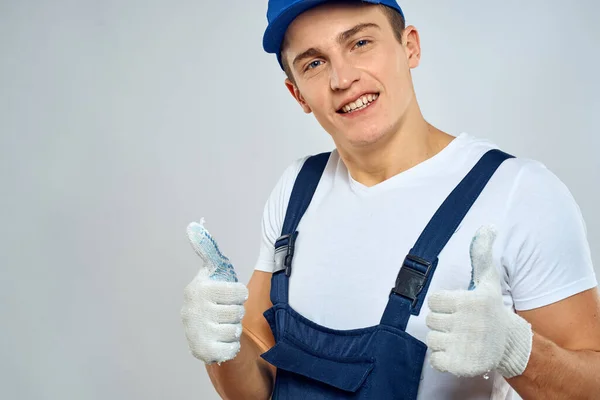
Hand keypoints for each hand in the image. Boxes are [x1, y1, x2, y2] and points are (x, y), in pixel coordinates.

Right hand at [181, 219, 247, 363]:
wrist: (201, 333)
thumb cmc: (212, 297)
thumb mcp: (212, 273)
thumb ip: (208, 250)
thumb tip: (195, 224)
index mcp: (198, 289)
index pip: (238, 292)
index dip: (239, 295)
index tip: (230, 295)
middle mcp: (193, 310)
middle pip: (238, 312)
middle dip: (236, 312)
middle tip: (225, 312)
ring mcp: (196, 332)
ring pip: (235, 329)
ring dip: (233, 328)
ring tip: (222, 325)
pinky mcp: (202, 351)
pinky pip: (231, 348)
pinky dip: (231, 346)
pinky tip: (221, 340)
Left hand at [425, 225, 532, 377]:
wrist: (510, 344)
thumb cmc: (492, 309)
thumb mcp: (488, 281)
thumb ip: (481, 254)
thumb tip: (486, 227)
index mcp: (469, 302)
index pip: (433, 302)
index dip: (443, 305)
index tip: (457, 308)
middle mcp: (466, 324)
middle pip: (431, 320)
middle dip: (442, 322)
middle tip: (460, 324)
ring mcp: (463, 345)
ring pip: (431, 339)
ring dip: (442, 339)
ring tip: (459, 338)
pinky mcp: (460, 364)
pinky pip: (435, 359)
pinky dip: (442, 358)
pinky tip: (457, 351)